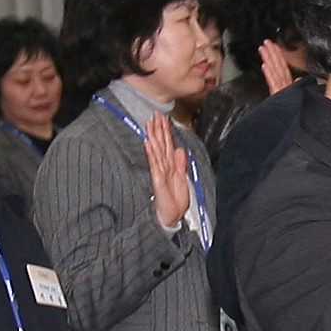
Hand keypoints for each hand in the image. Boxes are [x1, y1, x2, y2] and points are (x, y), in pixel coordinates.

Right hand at [142, 113, 193, 231]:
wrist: (171, 216)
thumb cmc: (174, 199)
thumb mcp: (181, 178)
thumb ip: (180, 164)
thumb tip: (180, 149)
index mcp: (170, 165)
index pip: (167, 144)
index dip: (166, 131)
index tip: (163, 118)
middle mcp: (163, 166)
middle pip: (160, 144)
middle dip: (158, 129)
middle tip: (155, 114)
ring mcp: (159, 172)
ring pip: (156, 151)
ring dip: (153, 137)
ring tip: (149, 124)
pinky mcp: (157, 180)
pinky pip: (155, 164)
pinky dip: (151, 153)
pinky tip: (148, 143)